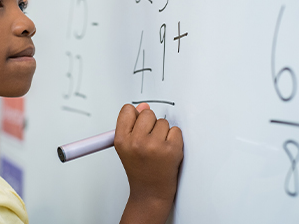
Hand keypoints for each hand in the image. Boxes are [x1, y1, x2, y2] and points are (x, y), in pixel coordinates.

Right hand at [114, 103, 183, 223]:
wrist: (151, 193)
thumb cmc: (140, 170)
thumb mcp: (127, 147)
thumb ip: (132, 124)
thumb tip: (143, 106)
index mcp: (121, 140)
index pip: (128, 110)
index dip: (135, 116)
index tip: (138, 124)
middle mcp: (136, 142)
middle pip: (147, 113)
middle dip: (150, 124)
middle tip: (149, 141)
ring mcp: (154, 146)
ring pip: (163, 122)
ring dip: (163, 133)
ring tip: (158, 148)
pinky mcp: (171, 150)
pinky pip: (176, 131)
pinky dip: (174, 139)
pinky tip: (167, 151)